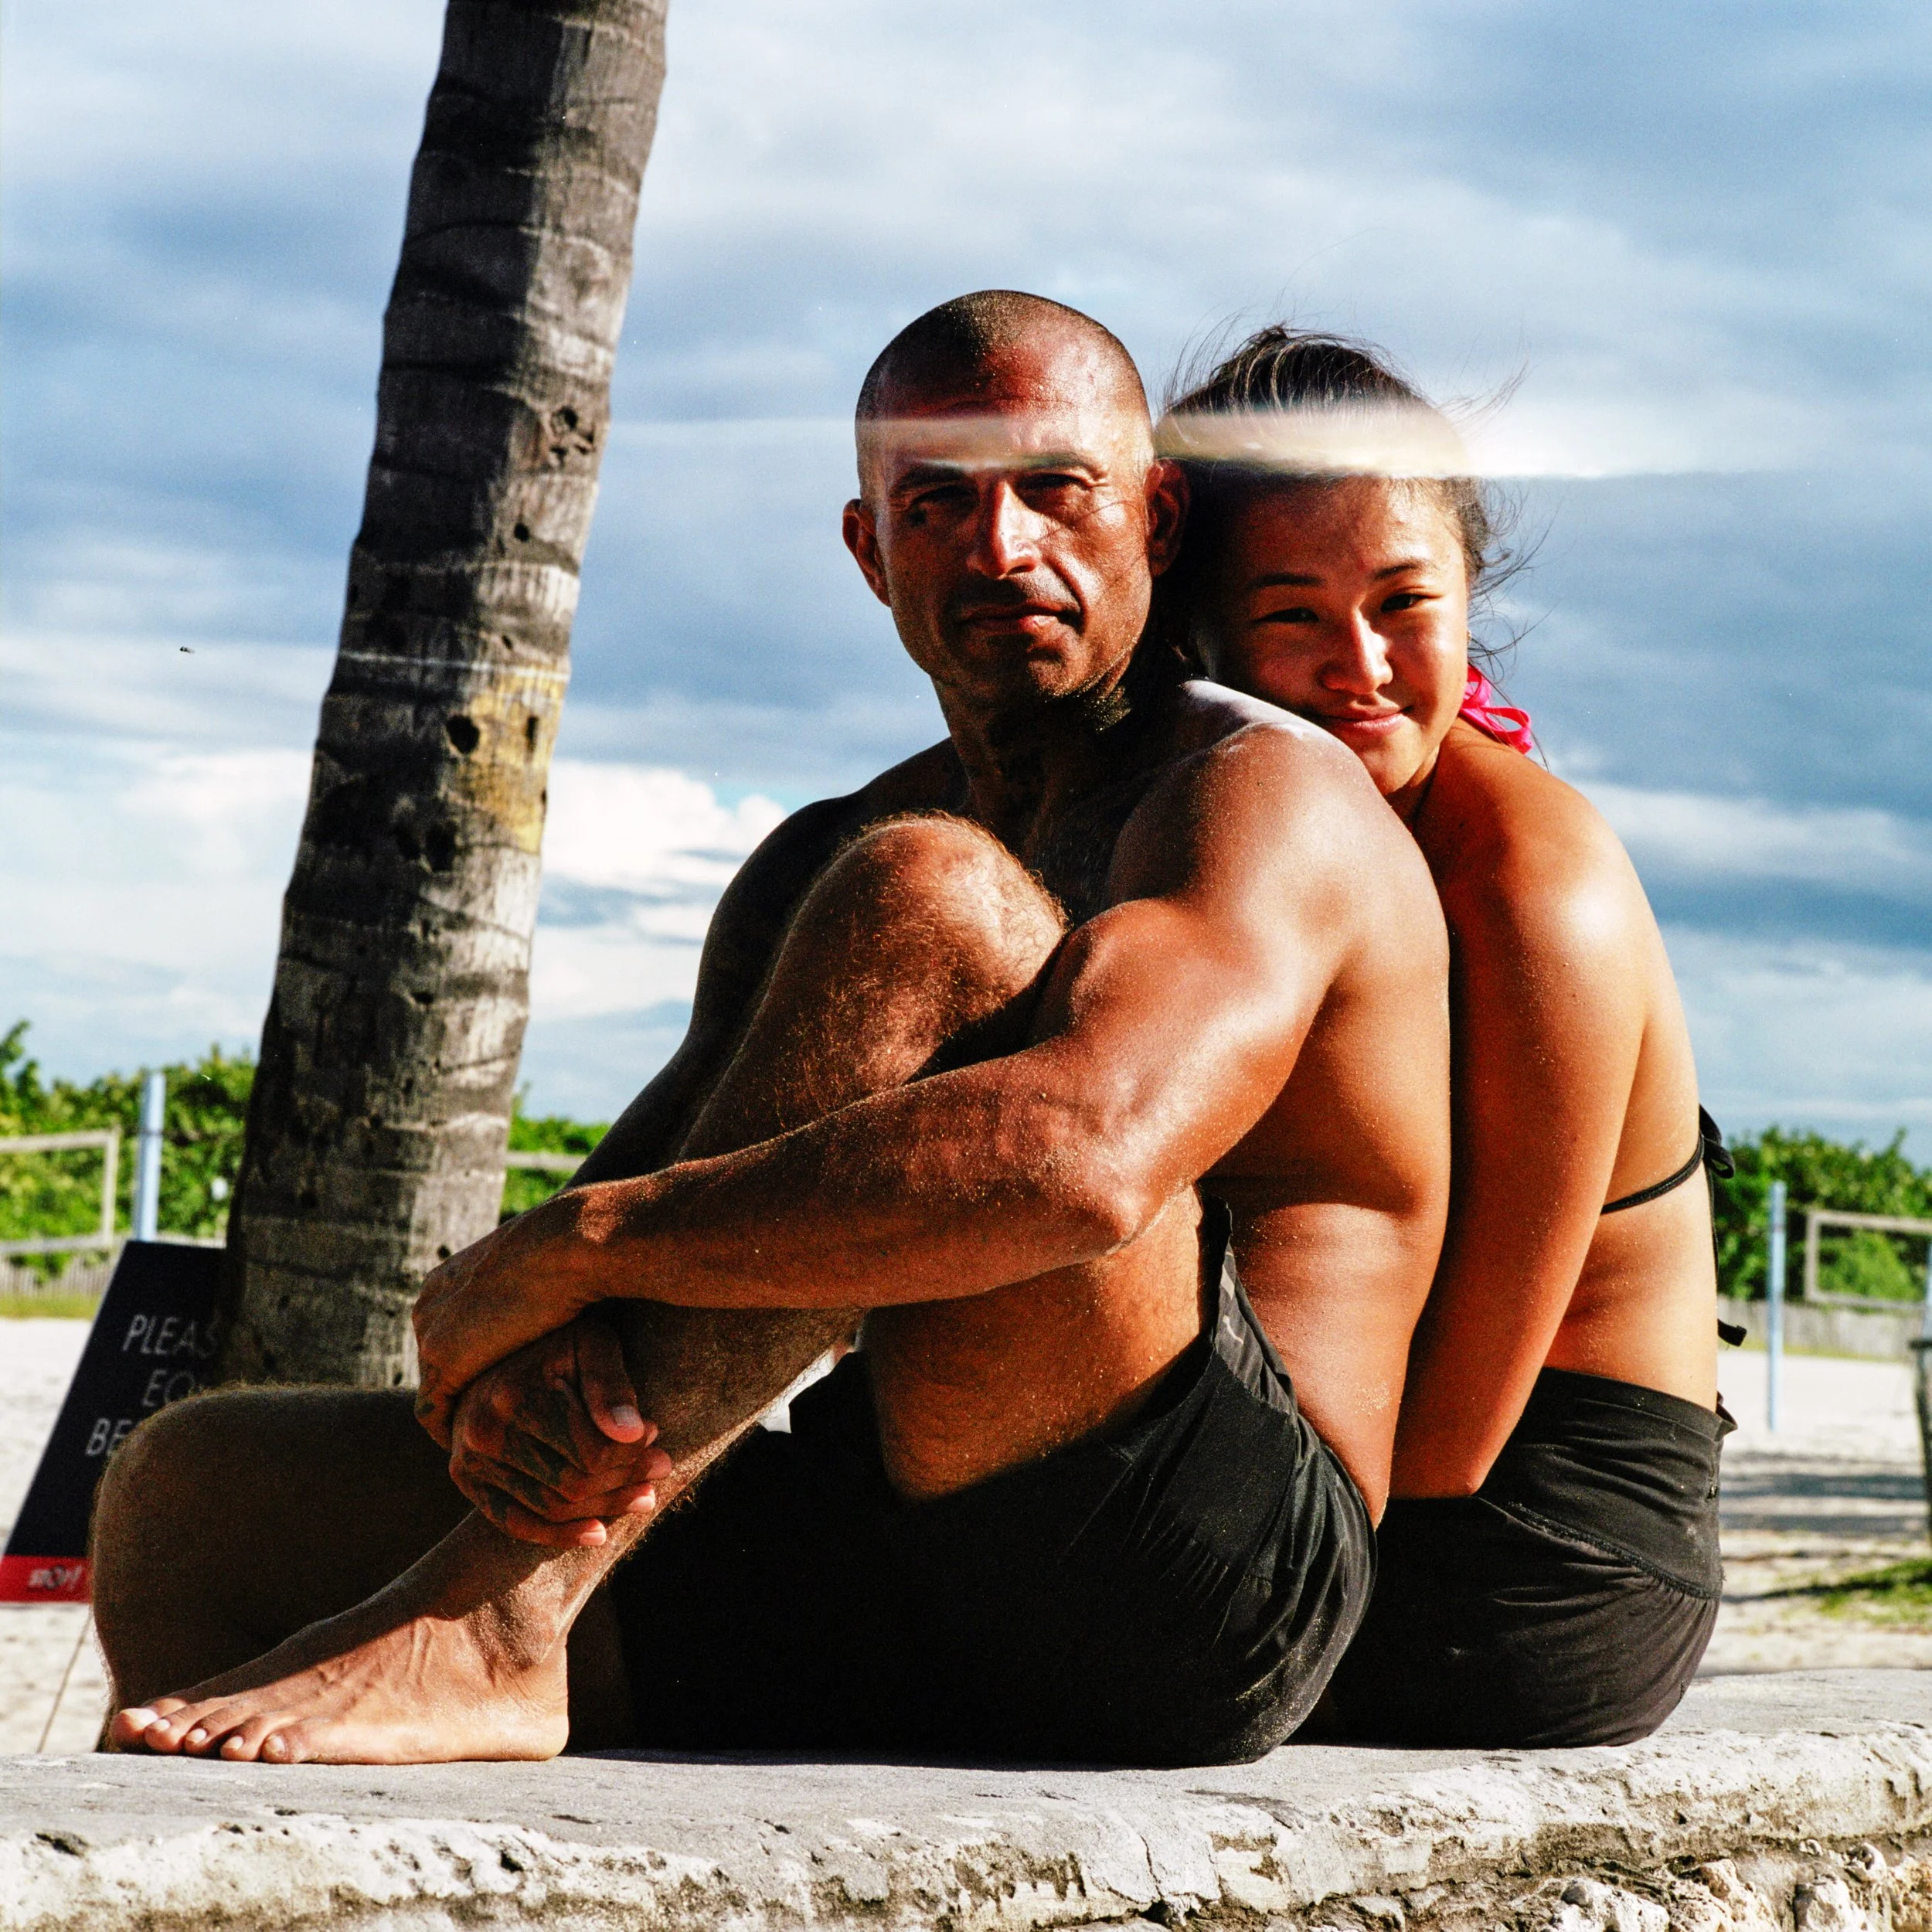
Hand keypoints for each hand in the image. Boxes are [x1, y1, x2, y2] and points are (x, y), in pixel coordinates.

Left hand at [414, 1192, 600, 1444]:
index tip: (494, 1390)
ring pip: (435, 1388)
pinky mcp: (444, 1361)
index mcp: (450, 1277)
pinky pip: (434, 1412)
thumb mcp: (545, 1274)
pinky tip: (482, 1449)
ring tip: (487, 1444)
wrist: (570, 1243)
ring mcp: (431, 1332)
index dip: (472, 1364)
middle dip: (461, 1391)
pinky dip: (452, 1433)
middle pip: (438, 1361)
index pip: (448, 1333)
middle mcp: (430, 1302)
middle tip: (488, 1424)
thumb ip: (534, 1297)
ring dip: (457, 1415)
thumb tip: (555, 1307)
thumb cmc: (576, 1253)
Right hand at [446, 1310, 672, 1548]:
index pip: (589, 1452)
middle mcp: (484, 1431)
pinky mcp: (464, 1477)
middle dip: (624, 1483)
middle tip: (662, 1470)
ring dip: (602, 1510)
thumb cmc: (558, 1340)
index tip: (658, 1437)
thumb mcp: (590, 1341)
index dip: (632, 1453)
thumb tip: (637, 1433)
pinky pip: (513, 1521)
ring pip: (549, 1508)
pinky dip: (557, 1535)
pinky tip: (597, 1534)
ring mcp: (468, 1459)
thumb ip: (611, 1382)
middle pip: (570, 1484)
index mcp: (515, 1394)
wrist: (496, 1347)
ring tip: (643, 1497)